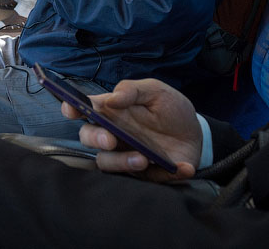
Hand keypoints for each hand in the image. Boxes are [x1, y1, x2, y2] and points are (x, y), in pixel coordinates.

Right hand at [64, 79, 200, 181]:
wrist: (197, 134)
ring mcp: (125, 154)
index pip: (84, 110)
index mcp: (111, 111)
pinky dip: (163, 174)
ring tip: (143, 158)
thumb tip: (112, 99)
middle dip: (94, 139)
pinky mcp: (143, 174)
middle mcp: (113, 134)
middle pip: (88, 138)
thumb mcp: (156, 91)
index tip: (71, 109)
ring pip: (107, 162)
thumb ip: (133, 90)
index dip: (72, 108)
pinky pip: (145, 179)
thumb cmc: (171, 110)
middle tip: (110, 140)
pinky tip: (181, 167)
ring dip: (122, 162)